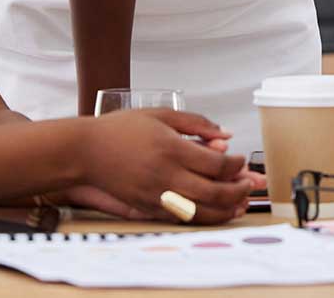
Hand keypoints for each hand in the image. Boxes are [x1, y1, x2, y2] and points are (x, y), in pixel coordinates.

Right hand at [75, 108, 251, 222]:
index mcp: (171, 149)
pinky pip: (181, 218)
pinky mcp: (147, 208)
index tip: (240, 160)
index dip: (236, 165)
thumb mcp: (161, 115)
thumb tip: (226, 134)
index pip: (217, 163)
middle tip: (248, 184)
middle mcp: (165, 175)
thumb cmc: (121, 129)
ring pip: (200, 212)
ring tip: (238, 203)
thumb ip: (197, 123)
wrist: (85, 152)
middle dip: (238, 190)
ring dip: (225, 210)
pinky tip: (213, 211)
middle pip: (214, 192)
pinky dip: (202, 217)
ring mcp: (155, 195)